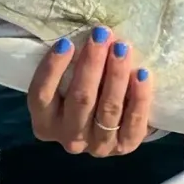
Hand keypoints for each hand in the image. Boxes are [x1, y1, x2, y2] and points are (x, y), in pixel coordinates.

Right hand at [25, 26, 153, 156]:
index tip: (67, 42)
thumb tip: (77, 36)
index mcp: (45, 124)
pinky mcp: (125, 147)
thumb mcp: (67, 86)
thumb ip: (66, 69)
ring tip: (122, 48)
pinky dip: (139, 97)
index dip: (52, 69)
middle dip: (92, 64)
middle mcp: (69, 139)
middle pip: (80, 99)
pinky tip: (142, 73)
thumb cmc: (85, 93)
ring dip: (116, 75)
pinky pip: (134, 121)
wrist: (115, 125)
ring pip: (107, 109)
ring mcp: (98, 147)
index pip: (41, 96)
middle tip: (102, 36)